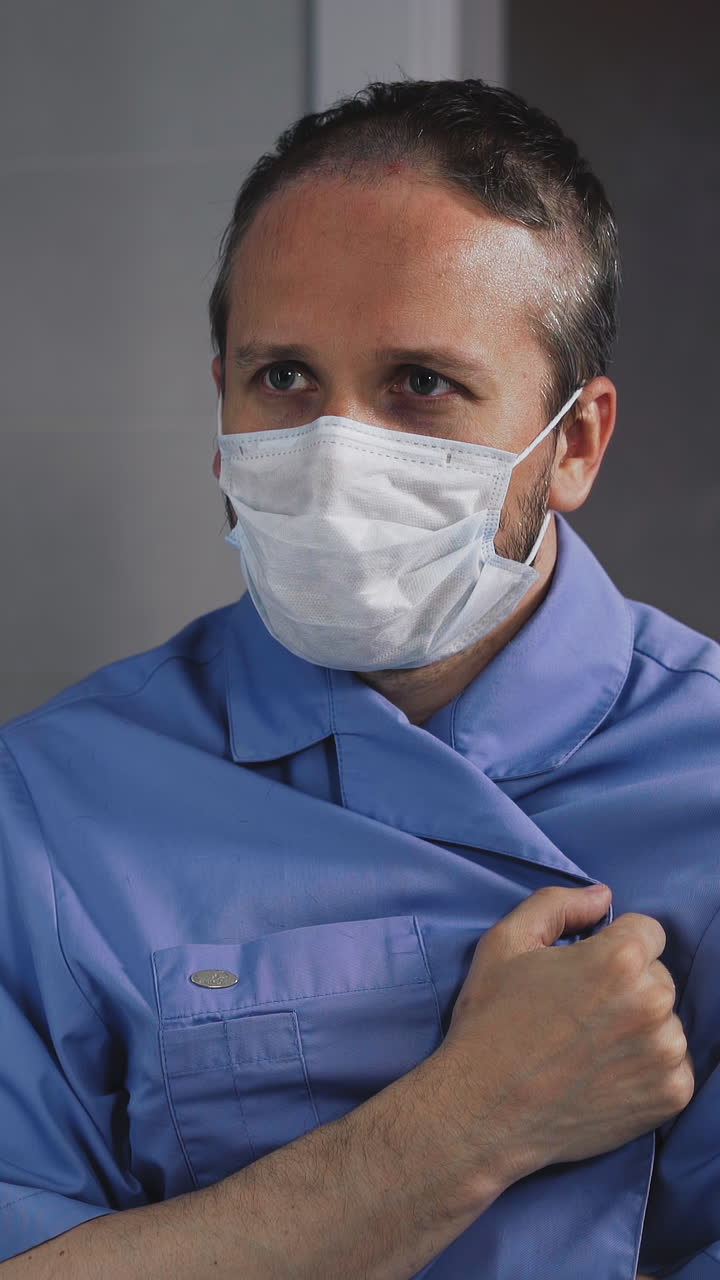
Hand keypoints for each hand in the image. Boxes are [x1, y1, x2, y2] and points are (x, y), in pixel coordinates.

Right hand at [438, 884, 694, 1186]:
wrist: (483, 1110)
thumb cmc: (490, 1022)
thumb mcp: (506, 942)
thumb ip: (558, 905)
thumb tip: (603, 897)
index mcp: (619, 959)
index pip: (646, 931)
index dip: (611, 946)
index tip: (584, 971)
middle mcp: (652, 1003)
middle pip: (657, 976)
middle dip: (626, 985)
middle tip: (579, 1013)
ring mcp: (666, 1053)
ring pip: (665, 1021)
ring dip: (638, 1027)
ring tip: (589, 1047)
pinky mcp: (671, 1095)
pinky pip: (674, 1065)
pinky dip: (647, 1067)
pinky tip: (604, 1074)